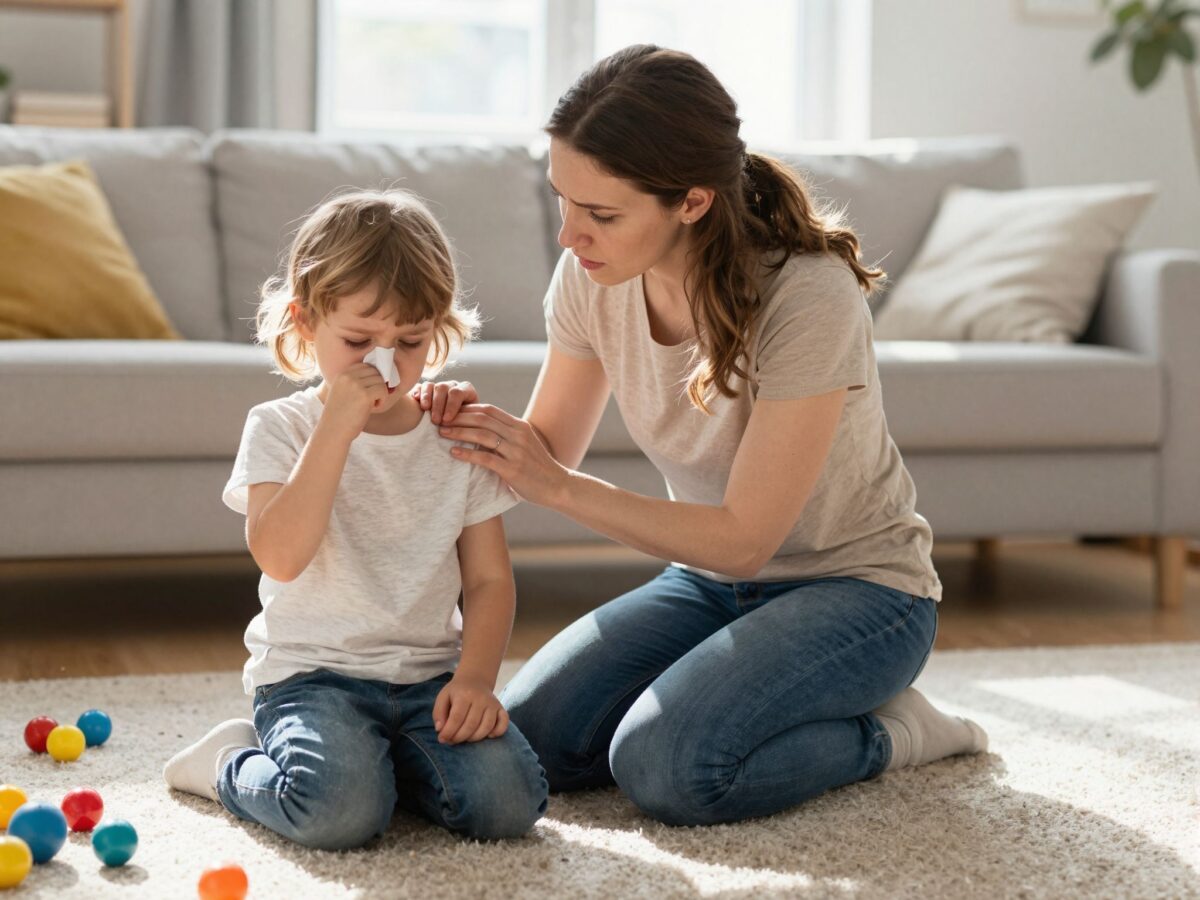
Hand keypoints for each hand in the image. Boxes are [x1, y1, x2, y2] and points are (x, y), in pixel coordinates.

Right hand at [323, 364, 388, 438]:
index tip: (371, 390)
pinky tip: (373, 408)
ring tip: (372, 404)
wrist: (333, 432)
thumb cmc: (340, 415)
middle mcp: (348, 376)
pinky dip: (383, 400)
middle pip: (375, 371)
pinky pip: (383, 390)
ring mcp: (356, 385)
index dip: (372, 377)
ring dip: (381, 393)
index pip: (366, 365)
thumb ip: (355, 381)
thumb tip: (380, 374)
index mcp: (342, 374)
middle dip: (378, 384)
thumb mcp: (343, 391)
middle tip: (373, 399)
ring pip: (381, 380)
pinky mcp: (364, 395)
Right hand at [411, 379, 476, 424]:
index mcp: (466, 391)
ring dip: (427, 398)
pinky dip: (418, 392)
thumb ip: (466, 421)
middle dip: (439, 405)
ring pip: (432, 386)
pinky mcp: (426, 389)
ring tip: (425, 410)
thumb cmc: (465, 425)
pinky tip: (416, 399)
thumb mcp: (469, 422)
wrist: (457, 425)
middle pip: (443, 388)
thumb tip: (459, 430)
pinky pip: (420, 386)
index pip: (458, 393)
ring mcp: (439, 386)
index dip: (452, 405)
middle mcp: (452, 386)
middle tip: (436, 421)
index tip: (447, 420)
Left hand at [432, 675, 508, 743]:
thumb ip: (438, 713)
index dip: (448, 732)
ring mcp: (493, 704)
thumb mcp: (443, 697)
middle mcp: (481, 698)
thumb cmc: (457, 692)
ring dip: (474, 738)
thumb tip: (440, 729)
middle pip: (471, 725)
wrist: (475, 680)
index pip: (456, 718)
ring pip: (486, 727)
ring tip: (465, 738)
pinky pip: (503, 724)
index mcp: (464, 695)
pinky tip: (488, 736)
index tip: (442, 739)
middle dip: (459, 737)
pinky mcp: (501, 708)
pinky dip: (497, 733)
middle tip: (452, 741)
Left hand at [438, 403, 570, 507]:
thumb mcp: (524, 445)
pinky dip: (467, 454)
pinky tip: (453, 453)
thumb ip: (506, 436)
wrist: (557, 486)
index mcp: (520, 426)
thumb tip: (481, 431)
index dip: (467, 409)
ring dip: (458, 432)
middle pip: (483, 418)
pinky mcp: (513, 469)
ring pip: (482, 435)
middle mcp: (518, 435)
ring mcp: (516, 452)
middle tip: (439, 420)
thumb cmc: (537, 468)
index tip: (450, 413)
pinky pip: (486, 458)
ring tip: (442, 433)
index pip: (489, 410)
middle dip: (458, 417)